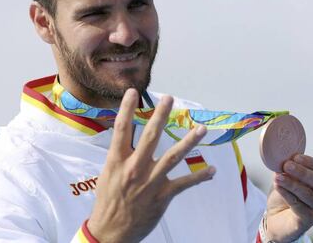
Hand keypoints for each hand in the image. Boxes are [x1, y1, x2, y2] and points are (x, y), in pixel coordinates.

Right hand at [87, 89, 215, 242]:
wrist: (112, 230)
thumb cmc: (108, 200)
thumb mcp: (108, 173)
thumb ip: (120, 155)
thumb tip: (128, 138)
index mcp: (117, 160)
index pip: (121, 128)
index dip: (127, 108)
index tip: (133, 92)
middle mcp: (134, 167)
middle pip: (150, 136)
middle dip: (160, 115)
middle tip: (169, 99)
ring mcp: (150, 181)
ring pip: (173, 157)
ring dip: (188, 141)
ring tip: (200, 128)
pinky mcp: (162, 196)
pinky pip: (184, 183)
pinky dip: (199, 177)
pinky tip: (212, 171)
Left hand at [265, 155, 312, 241]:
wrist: (276, 218)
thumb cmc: (285, 196)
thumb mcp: (285, 178)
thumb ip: (287, 169)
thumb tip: (283, 157)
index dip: (309, 163)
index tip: (296, 157)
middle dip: (302, 173)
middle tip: (287, 165)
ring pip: (308, 195)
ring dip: (292, 184)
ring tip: (279, 176)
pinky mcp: (306, 221)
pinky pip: (298, 206)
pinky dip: (287, 195)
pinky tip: (278, 186)